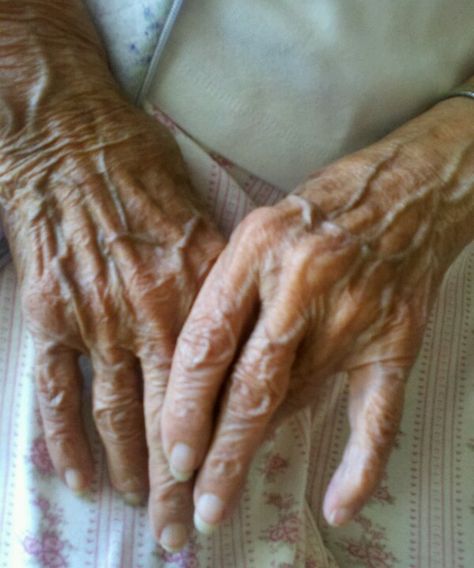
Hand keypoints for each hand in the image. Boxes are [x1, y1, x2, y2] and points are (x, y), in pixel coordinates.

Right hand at [0, 2, 222, 550]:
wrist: (74, 143)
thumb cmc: (145, 173)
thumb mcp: (205, 222)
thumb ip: (223, 285)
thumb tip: (244, 331)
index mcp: (197, 297)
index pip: (217, 391)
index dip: (222, 446)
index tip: (227, 483)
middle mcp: (151, 318)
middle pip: (168, 420)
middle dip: (175, 484)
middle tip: (180, 532)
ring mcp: (97, 322)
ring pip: (116, 418)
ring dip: (128, 474)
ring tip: (139, 512)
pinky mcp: (50, 318)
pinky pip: (59, 394)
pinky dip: (67, 443)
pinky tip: (81, 481)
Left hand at [161, 97, 473, 536]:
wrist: (406, 189)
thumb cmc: (318, 209)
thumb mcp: (257, 232)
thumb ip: (231, 298)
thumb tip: (210, 380)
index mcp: (258, 250)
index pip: (207, 343)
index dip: (184, 407)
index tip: (172, 456)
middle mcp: (302, 283)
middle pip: (251, 387)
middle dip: (219, 455)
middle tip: (196, 508)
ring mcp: (354, 315)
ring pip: (298, 402)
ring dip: (261, 449)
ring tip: (228, 492)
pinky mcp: (395, 339)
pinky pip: (377, 412)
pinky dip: (359, 464)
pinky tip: (337, 504)